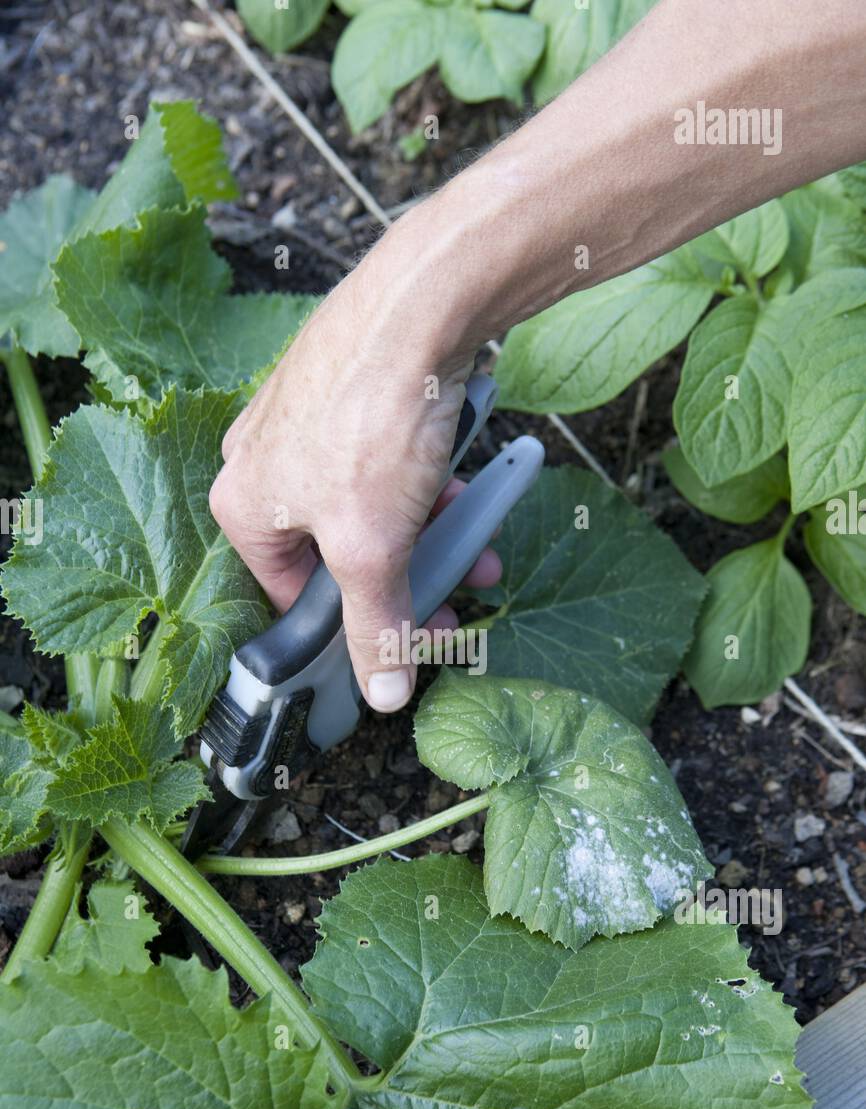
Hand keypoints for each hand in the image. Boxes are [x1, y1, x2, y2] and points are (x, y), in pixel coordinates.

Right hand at [209, 260, 500, 712]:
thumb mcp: (373, 547)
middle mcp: (263, 461)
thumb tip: (382, 697)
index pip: (289, 595)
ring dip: (427, 538)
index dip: (350, 628)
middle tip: (454, 598)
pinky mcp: (351, 392)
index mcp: (242, 505)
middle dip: (405, 581)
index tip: (401, 644)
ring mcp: (307, 421)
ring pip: (370, 507)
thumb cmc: (372, 420)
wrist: (422, 300)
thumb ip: (376, 627)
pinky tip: (467, 494)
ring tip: (478, 549)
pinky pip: (385, 462)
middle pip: (337, 553)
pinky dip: (426, 487)